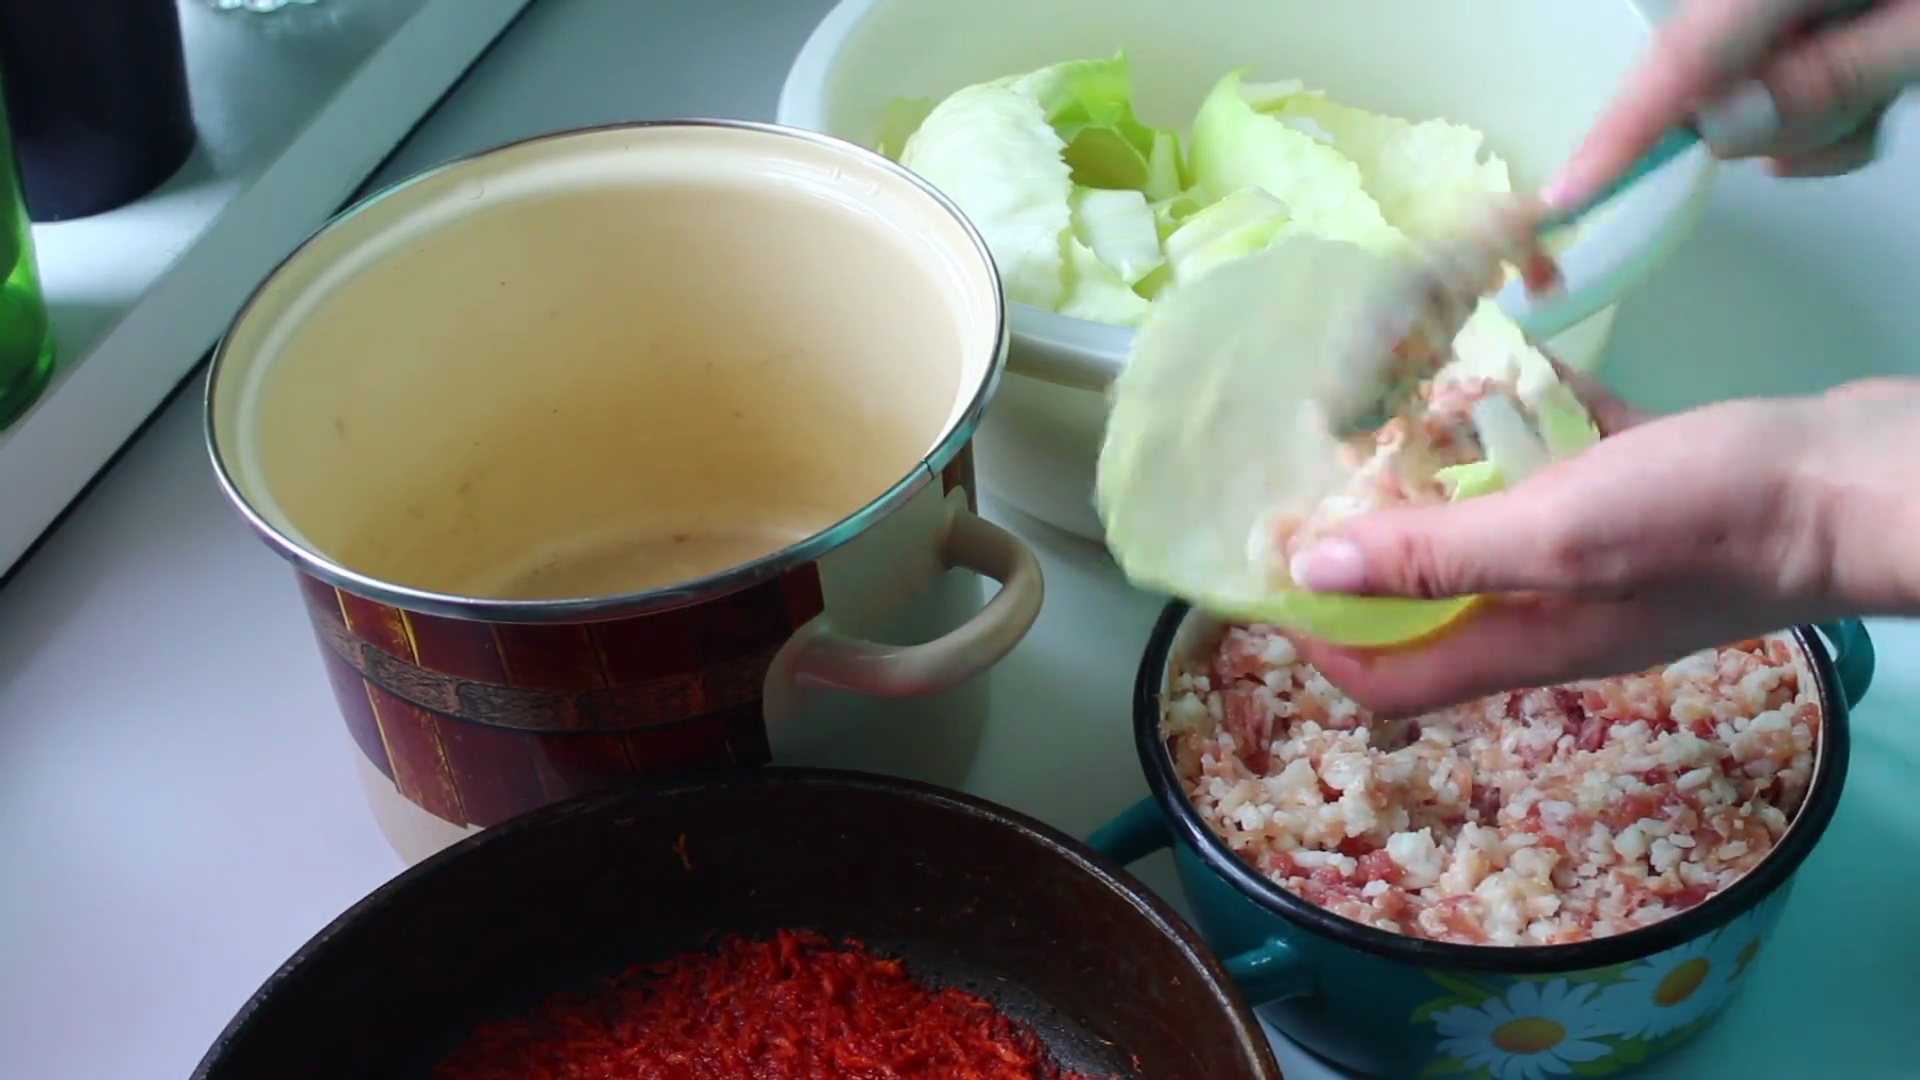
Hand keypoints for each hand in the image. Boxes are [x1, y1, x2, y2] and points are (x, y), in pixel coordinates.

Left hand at [1285, 374, 1919, 714]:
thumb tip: (1306, 568)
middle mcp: (1551, 607)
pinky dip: (1525, 422)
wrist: (1865, 480)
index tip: (1260, 572)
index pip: (1387, 675)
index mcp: (1522, 640)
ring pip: (1490, 521)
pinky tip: (1501, 363)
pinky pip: (1559, 460)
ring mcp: (1602, 548)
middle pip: (1425, 596)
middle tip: (1313, 470)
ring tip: (1388, 405)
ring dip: (1441, 474)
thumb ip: (1435, 555)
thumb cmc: (1716, 517)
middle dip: (1364, 544)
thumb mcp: (1556, 535)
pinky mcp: (1644, 489)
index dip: (1317, 637)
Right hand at [1547, 0, 1919, 205]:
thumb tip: (1720, 127)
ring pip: (1769, 74)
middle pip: (1722, 63)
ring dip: (1826, 111)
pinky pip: (1808, 61)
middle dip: (1777, 112)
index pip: (1689, 52)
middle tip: (1866, 120)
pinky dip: (1846, 92)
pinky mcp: (1834, 8)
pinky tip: (1895, 77)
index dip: (1625, 127)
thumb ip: (1837, 78)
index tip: (1567, 193)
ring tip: (1899, 94)